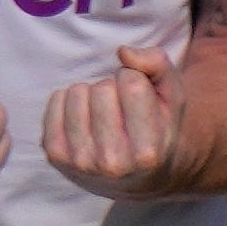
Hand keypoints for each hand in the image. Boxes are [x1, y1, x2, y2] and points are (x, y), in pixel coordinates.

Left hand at [44, 45, 184, 200]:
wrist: (134, 174)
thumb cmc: (155, 126)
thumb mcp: (172, 97)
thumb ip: (158, 66)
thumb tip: (123, 52)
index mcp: (148, 153)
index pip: (132, 85)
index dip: (134, 78)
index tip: (138, 94)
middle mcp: (113, 163)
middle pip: (102, 90)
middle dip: (111, 87)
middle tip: (119, 105)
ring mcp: (80, 161)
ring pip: (76, 93)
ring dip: (90, 92)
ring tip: (102, 111)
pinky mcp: (54, 154)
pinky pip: (55, 101)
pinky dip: (68, 99)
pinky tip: (83, 115)